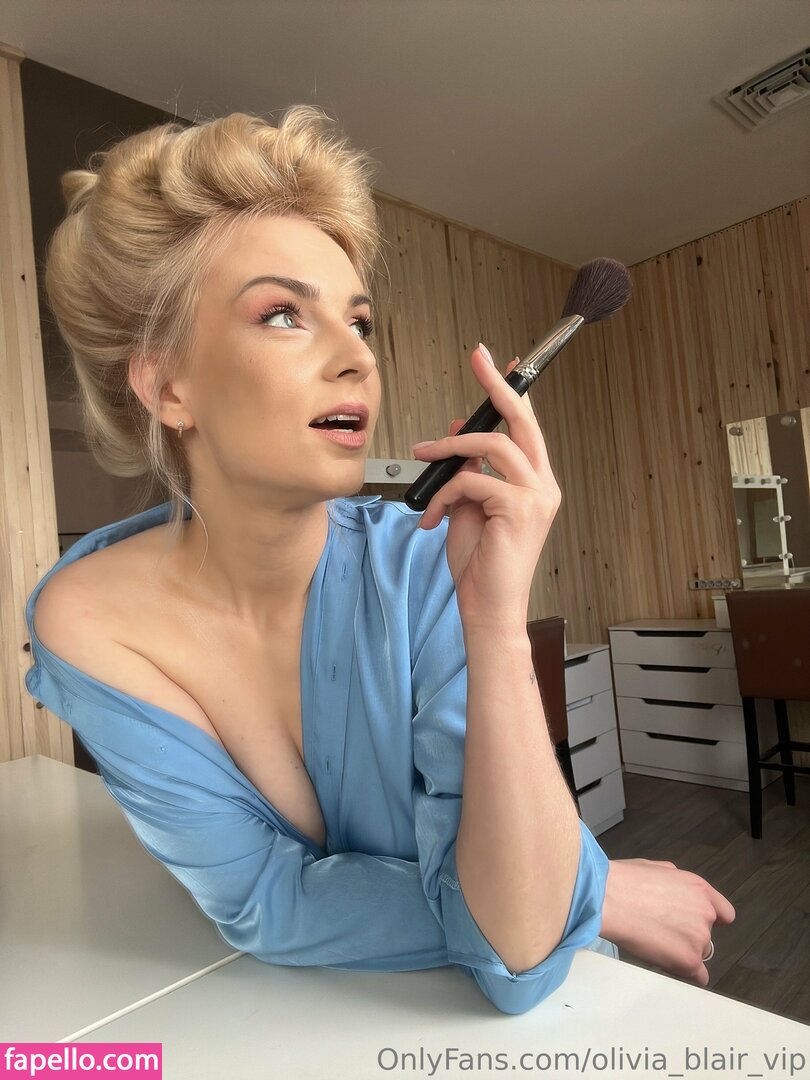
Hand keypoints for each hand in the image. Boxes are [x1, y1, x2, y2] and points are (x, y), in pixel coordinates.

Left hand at [412, 346, 560, 626]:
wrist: (487, 607)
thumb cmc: (480, 563)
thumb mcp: (467, 507)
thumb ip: (467, 470)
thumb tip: (455, 431)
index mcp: (535, 483)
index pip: (526, 427)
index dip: (511, 392)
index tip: (497, 363)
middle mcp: (543, 486)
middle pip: (522, 421)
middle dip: (497, 385)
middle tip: (479, 358)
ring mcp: (536, 497)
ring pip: (492, 446)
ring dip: (450, 448)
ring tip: (423, 456)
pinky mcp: (519, 509)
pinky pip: (472, 481)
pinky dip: (444, 493)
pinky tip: (432, 516)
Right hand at [600, 858, 735, 987]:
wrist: (610, 899)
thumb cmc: (625, 882)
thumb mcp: (658, 868)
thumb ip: (679, 885)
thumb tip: (677, 894)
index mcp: (700, 889)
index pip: (725, 913)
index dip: (710, 920)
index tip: (698, 925)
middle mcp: (705, 913)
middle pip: (707, 935)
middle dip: (688, 935)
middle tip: (663, 931)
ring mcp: (699, 938)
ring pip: (699, 954)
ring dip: (682, 952)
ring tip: (655, 943)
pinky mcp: (689, 960)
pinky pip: (698, 977)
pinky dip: (685, 974)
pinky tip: (668, 964)